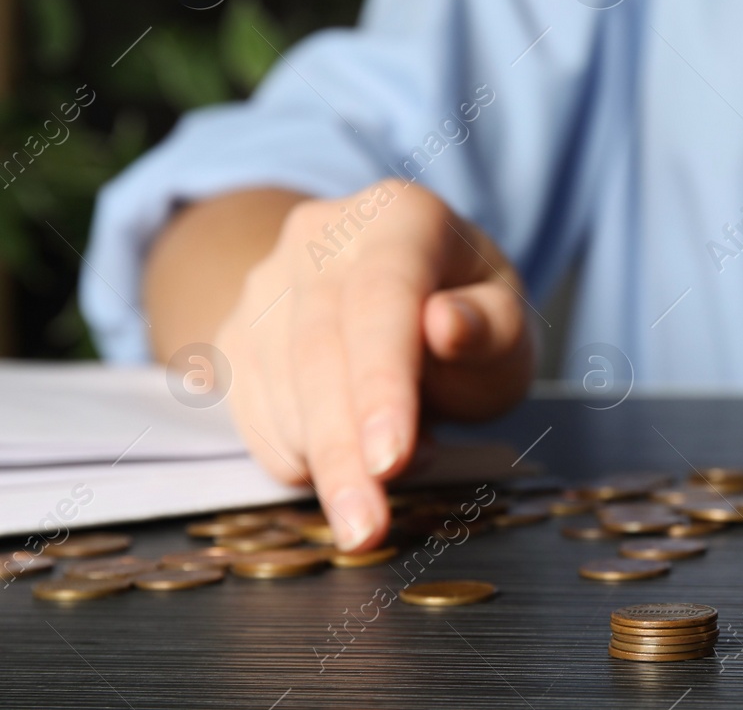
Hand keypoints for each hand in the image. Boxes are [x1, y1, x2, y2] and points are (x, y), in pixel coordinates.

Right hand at [212, 179, 533, 549]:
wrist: (399, 297)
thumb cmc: (469, 318)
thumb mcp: (508, 325)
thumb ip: (489, 329)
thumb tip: (447, 325)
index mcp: (400, 216)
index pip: (383, 295)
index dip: (382, 382)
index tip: (392, 458)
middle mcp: (320, 235)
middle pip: (317, 347)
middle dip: (341, 448)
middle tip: (365, 527)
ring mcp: (265, 282)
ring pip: (275, 386)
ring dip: (319, 461)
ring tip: (375, 503)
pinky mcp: (233, 333)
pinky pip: (250, 414)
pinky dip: (296, 457)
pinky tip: (344, 463)